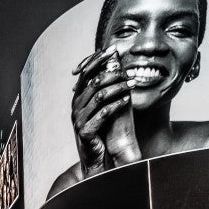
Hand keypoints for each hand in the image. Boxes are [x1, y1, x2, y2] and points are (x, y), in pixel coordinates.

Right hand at [71, 46, 139, 177]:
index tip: (114, 50)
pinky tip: (127, 100)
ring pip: (99, 96)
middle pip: (94, 82)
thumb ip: (104, 88)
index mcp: (78, 97)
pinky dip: (116, 105)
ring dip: (118, 88)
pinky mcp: (85, 131)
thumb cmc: (100, 131)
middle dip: (114, 74)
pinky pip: (102, 114)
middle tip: (130, 71)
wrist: (95, 158)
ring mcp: (78, 119)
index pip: (86, 71)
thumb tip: (115, 64)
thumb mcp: (101, 107)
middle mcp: (75, 106)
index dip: (99, 59)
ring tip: (132, 84)